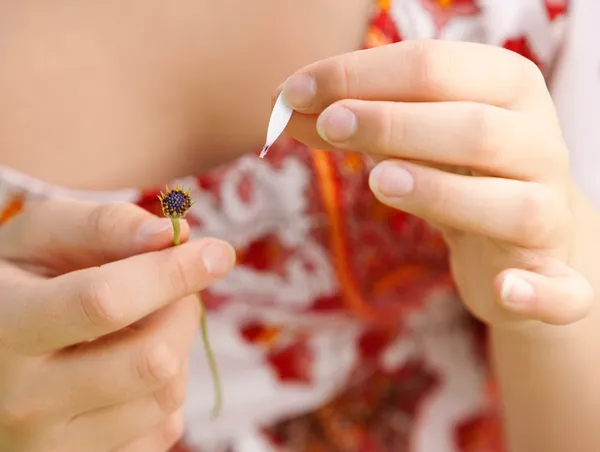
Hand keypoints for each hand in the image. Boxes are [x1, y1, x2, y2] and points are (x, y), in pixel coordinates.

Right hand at [0, 199, 234, 450]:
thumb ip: (103, 225)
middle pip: (152, 358)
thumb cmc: (20, 285)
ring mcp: (52, 447)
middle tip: (170, 289)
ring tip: (140, 328)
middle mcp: (22, 400)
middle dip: (181, 310)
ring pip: (166, 394)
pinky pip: (164, 429)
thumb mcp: (40, 238)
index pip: (104, 302)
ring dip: (176, 348)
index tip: (219, 252)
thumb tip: (174, 233)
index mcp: (5, 327)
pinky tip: (130, 369)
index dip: (171, 274)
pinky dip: (165, 388)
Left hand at [282, 40, 595, 329]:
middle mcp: (538, 145)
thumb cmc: (460, 173)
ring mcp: (551, 213)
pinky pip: (562, 290)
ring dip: (444, 192)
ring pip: (513, 203)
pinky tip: (503, 291)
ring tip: (380, 182)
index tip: (293, 90)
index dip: (358, 74)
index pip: (431, 66)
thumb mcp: (408, 140)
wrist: (526, 233)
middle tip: (332, 124)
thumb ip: (354, 122)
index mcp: (505, 90)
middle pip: (473, 128)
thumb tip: (283, 105)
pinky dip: (537, 292)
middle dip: (395, 124)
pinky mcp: (555, 276)